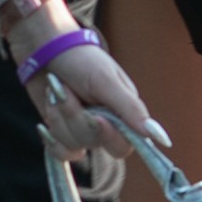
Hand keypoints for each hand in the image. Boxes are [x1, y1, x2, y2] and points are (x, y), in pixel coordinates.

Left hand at [33, 35, 163, 163]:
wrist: (43, 49)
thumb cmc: (80, 59)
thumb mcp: (106, 80)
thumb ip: (130, 108)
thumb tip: (157, 135)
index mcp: (124, 112)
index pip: (124, 144)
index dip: (108, 135)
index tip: (95, 117)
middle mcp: (106, 124)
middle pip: (94, 142)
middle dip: (75, 116)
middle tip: (65, 89)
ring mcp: (84, 130)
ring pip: (74, 144)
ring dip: (59, 115)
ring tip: (55, 91)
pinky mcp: (64, 134)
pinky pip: (61, 152)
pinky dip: (51, 137)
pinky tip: (45, 122)